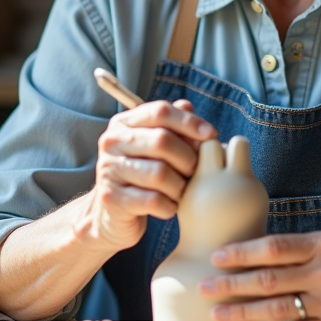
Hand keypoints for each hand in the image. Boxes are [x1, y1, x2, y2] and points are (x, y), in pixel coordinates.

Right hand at [78, 99, 216, 252]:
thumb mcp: (155, 147)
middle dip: (188, 158)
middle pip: (162, 140)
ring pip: (160, 173)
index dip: (189, 122)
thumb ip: (173, 127)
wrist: (113, 214)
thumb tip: (189, 107)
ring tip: (182, 191)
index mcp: (124, 123)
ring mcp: (109, 170)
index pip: (160, 111)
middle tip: (195, 171)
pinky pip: (153, 200)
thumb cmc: (142, 174)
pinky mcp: (111, 198)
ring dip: (180, 186)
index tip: (211, 135)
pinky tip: (170, 207)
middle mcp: (112, 142)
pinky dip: (169, 206)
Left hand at [198, 232, 320, 320]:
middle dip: (232, 285)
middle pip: (269, 280)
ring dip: (242, 313)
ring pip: (277, 310)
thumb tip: (244, 255)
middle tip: (205, 287)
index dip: (241, 254)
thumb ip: (292, 250)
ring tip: (218, 314)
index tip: (216, 258)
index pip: (273, 248)